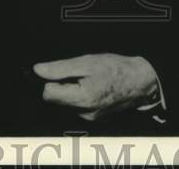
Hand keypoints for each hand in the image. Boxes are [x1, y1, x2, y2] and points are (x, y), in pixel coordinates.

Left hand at [33, 54, 157, 121]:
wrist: (140, 81)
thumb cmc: (116, 70)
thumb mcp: (86, 62)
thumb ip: (60, 68)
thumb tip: (38, 70)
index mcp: (81, 99)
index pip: (48, 94)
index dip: (50, 80)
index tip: (59, 71)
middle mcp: (84, 113)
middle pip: (57, 100)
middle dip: (61, 85)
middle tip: (77, 72)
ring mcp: (90, 117)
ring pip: (67, 103)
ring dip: (71, 90)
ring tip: (87, 78)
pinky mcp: (95, 117)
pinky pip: (78, 106)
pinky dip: (81, 96)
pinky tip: (92, 86)